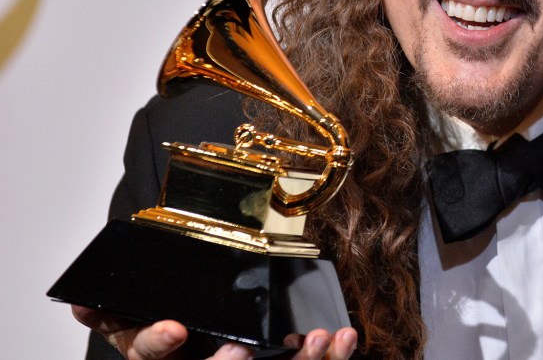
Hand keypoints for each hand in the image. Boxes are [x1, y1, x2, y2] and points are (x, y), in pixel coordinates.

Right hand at [72, 305, 357, 359]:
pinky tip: (346, 337)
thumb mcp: (132, 315)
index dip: (158, 343)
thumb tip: (79, 303)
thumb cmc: (166, 322)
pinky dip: (334, 359)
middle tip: (241, 353)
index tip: (174, 327)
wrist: (206, 331)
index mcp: (163, 357)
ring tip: (319, 339)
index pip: (152, 356)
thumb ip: (111, 312)